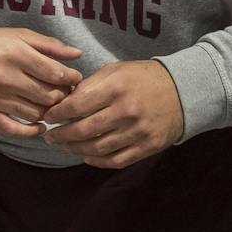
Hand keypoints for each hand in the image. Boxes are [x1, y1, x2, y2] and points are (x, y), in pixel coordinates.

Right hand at [0, 27, 82, 138]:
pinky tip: (40, 126)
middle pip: (48, 95)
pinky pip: (14, 129)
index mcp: (16, 53)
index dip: (71, 79)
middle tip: (65, 93)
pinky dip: (31, 131)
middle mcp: (5, 76)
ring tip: (51, 105)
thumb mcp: (18, 35)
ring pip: (35, 113)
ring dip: (49, 111)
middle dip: (62, 96)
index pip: (55, 73)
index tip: (74, 80)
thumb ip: (49, 45)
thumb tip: (78, 54)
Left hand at [41, 60, 183, 168]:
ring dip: (75, 149)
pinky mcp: (148, 147)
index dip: (58, 113)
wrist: (183, 91)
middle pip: (84, 130)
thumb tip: (65, 101)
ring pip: (97, 148)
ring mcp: (138, 131)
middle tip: (50, 136)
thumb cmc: (143, 78)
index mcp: (116, 88)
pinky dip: (97, 161)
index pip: (77, 105)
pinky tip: (86, 156)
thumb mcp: (117, 70)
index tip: (48, 116)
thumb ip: (90, 84)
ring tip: (65, 145)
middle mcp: (126, 111)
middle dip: (61, 135)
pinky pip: (116, 160)